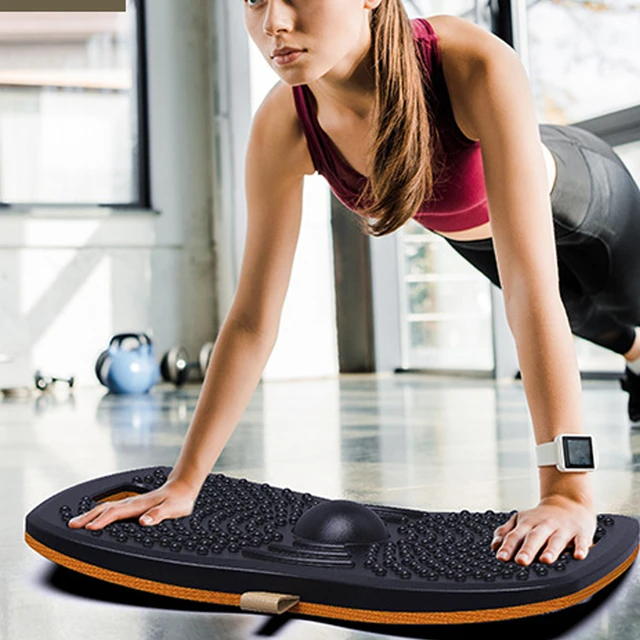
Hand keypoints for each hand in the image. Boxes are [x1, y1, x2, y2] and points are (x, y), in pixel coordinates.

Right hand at [67, 478, 199, 529]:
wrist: (183, 487)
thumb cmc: (179, 499)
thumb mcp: (172, 509)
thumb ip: (158, 514)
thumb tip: (144, 521)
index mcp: (138, 505)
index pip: (115, 513)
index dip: (101, 521)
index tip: (88, 528)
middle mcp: (132, 503)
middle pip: (105, 509)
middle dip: (87, 516)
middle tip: (72, 525)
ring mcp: (131, 503)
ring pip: (107, 507)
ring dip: (90, 514)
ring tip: (77, 522)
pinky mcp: (133, 505)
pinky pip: (112, 509)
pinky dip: (100, 513)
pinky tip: (96, 518)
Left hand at [491, 494, 595, 565]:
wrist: (569, 503)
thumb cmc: (541, 517)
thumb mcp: (520, 520)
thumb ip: (506, 532)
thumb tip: (494, 546)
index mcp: (527, 523)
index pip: (515, 536)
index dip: (507, 546)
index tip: (501, 557)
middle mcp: (544, 526)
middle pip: (534, 538)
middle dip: (527, 550)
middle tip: (521, 561)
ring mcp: (563, 529)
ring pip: (556, 540)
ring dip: (551, 550)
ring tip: (546, 560)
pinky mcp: (581, 533)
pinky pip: (582, 541)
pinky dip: (581, 548)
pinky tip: (579, 556)